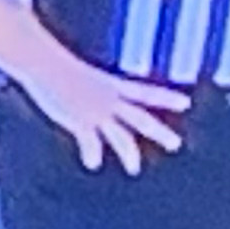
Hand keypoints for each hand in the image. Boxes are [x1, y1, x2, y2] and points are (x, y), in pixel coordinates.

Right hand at [21, 52, 192, 172]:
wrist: (43, 62)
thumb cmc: (50, 59)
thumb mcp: (73, 68)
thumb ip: (79, 78)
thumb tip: (73, 78)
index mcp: (110, 84)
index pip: (146, 91)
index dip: (167, 97)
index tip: (186, 103)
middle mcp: (109, 99)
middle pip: (141, 119)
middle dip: (160, 133)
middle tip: (176, 145)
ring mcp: (96, 111)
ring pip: (121, 136)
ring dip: (130, 154)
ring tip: (134, 169)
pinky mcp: (80, 121)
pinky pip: (91, 142)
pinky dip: (92, 154)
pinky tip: (92, 164)